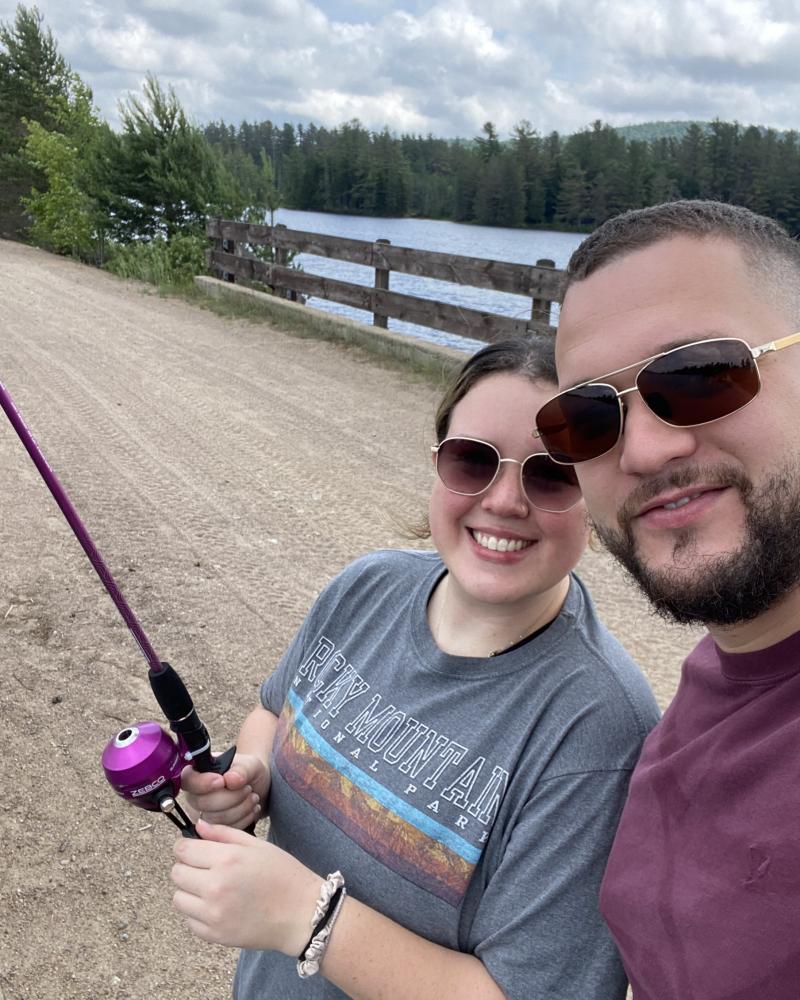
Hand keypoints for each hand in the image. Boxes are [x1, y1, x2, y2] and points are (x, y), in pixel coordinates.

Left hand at [171, 820, 319, 952]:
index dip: (185, 847)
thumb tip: (198, 827)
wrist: (301, 915)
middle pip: (177, 873)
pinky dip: (198, 913)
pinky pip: (189, 921)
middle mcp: (215, 886)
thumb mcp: (258, 846)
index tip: (193, 849)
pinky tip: (218, 906)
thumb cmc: (283, 875)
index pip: (182, 850)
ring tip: (211, 888)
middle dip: (187, 867)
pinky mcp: (215, 935)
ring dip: (190, 891)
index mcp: (226, 859)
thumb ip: (224, 834)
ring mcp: (213, 914)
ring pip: (178, 899)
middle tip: (206, 868)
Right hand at [180, 753, 269, 828]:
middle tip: (247, 788)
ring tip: (252, 797)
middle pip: (204, 803)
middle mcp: (195, 796)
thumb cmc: (246, 772)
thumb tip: (231, 779)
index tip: (222, 781)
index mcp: (197, 774)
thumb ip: (241, 769)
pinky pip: (224, 830)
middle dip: (231, 797)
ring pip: (216, 819)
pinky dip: (243, 820)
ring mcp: (202, 815)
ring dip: (240, 809)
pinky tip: (251, 809)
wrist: (256, 787)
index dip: (204, 783)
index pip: (189, 781)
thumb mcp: (249, 764)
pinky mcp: (212, 830)